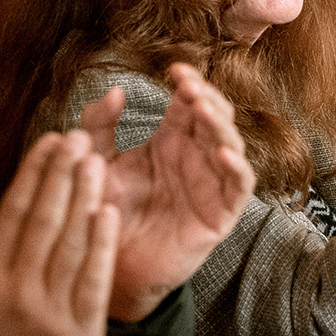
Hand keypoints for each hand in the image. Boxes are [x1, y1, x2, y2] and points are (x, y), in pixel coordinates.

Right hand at [0, 131, 118, 335]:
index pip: (14, 212)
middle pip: (43, 220)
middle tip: (79, 137)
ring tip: (97, 161)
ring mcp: (50, 312)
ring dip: (84, 198)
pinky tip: (109, 212)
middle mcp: (16, 291)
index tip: (50, 139)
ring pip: (70, 244)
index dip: (33, 172)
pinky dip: (102, 244)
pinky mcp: (81, 333)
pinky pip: (93, 279)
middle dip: (62, 174)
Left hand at [77, 64, 254, 320]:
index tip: (173, 69)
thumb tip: (115, 90)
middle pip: (216, 116)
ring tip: (203, 111)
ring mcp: (211, 185)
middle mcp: (195, 158)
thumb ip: (99, 126)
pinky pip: (239, 188)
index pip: (190, 101)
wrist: (108, 266)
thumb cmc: (105, 212)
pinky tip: (223, 155)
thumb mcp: (96, 162)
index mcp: (171, 140)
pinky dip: (238, 169)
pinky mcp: (220, 215)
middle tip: (188, 87)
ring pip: (232, 145)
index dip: (189, 81)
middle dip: (207, 97)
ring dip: (222, 125)